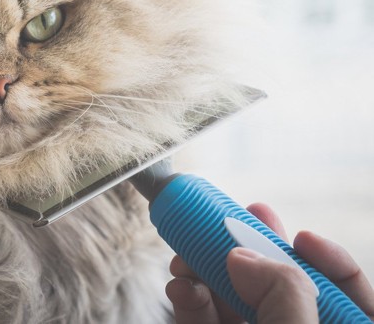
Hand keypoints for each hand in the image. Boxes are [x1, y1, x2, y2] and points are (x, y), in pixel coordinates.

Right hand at [166, 203, 373, 322]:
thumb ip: (284, 299)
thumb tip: (243, 256)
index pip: (355, 297)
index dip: (331, 263)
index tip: (301, 237)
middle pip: (286, 289)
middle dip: (255, 253)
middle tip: (233, 222)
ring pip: (239, 303)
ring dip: (208, 274)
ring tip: (187, 257)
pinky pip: (208, 322)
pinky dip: (191, 302)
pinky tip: (180, 287)